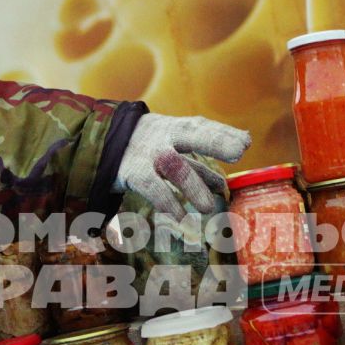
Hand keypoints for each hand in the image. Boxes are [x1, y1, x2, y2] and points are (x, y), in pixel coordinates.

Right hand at [114, 113, 251, 217]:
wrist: (99, 145)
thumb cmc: (147, 147)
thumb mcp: (171, 147)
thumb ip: (199, 159)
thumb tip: (229, 175)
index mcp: (177, 128)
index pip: (204, 127)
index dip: (224, 133)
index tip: (245, 142)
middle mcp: (164, 136)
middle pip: (192, 134)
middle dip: (216, 141)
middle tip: (239, 152)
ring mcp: (149, 154)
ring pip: (175, 166)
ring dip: (194, 186)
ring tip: (208, 207)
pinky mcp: (133, 172)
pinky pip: (153, 188)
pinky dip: (167, 202)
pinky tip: (180, 216)